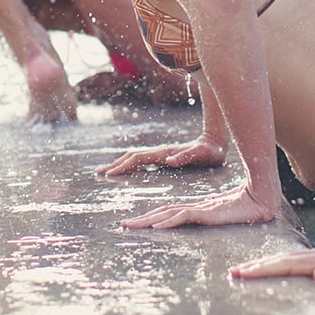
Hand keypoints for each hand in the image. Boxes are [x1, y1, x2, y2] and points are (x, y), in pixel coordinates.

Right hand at [95, 135, 224, 175]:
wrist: (215, 140)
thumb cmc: (211, 151)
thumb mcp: (202, 155)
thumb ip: (187, 156)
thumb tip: (169, 160)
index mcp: (164, 153)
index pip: (138, 159)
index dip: (123, 166)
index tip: (109, 175)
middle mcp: (160, 152)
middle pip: (132, 156)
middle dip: (115, 164)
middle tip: (99, 173)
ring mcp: (162, 153)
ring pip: (136, 157)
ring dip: (121, 163)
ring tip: (108, 171)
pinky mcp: (165, 156)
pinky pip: (143, 160)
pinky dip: (131, 164)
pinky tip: (128, 170)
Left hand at [119, 181, 275, 228]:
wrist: (261, 198)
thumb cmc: (247, 205)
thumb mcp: (226, 210)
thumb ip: (217, 208)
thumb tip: (213, 205)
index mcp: (197, 208)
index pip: (170, 212)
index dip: (153, 216)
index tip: (139, 222)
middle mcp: (194, 207)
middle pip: (162, 213)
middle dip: (142, 219)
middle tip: (123, 225)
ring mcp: (199, 209)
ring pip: (167, 215)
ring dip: (147, 221)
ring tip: (130, 226)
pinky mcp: (206, 212)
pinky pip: (182, 217)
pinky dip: (168, 222)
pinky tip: (156, 227)